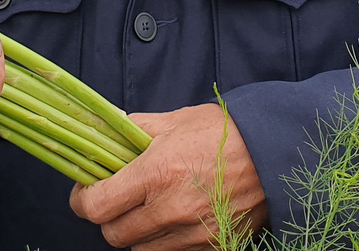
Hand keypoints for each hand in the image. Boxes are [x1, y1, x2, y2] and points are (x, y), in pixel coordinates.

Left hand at [68, 104, 267, 250]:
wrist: (276, 152)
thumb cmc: (225, 132)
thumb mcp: (174, 120)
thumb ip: (133, 130)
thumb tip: (103, 132)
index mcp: (155, 174)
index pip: (95, 206)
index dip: (82, 199)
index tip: (86, 190)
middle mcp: (170, 210)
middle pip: (114, 234)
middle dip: (109, 216)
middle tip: (118, 197)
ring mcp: (192, 234)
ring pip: (141, 249)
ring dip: (138, 231)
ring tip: (151, 206)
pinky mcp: (212, 247)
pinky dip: (166, 240)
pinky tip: (177, 215)